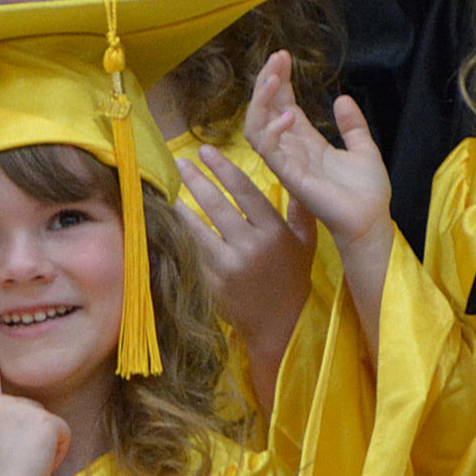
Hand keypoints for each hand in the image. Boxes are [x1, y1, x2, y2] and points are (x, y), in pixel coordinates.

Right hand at [0, 317, 71, 475]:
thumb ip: (4, 426)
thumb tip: (27, 429)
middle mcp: (0, 403)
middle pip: (31, 409)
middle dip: (32, 436)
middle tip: (14, 459)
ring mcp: (22, 408)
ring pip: (48, 422)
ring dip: (44, 446)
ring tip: (23, 462)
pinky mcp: (44, 419)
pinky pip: (61, 432)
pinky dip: (56, 451)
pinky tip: (38, 461)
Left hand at [176, 148, 315, 409]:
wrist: (280, 324)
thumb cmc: (293, 278)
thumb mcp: (306, 242)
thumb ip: (299, 209)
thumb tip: (294, 174)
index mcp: (274, 232)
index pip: (245, 192)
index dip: (224, 169)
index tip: (206, 151)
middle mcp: (251, 246)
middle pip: (217, 206)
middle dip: (196, 180)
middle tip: (179, 162)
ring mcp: (229, 266)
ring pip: (198, 229)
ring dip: (182, 208)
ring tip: (170, 191)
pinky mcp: (212, 282)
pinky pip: (194, 253)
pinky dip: (182, 236)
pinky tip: (172, 223)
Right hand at [244, 51, 390, 253]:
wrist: (370, 219)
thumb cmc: (367, 192)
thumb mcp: (363, 148)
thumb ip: (352, 124)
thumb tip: (342, 99)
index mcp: (307, 143)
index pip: (283, 106)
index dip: (280, 81)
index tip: (282, 56)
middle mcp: (291, 151)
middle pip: (265, 112)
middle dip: (266, 84)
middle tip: (276, 58)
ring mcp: (287, 163)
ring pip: (256, 128)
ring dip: (261, 103)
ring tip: (272, 78)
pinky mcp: (289, 176)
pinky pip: (269, 151)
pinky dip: (273, 130)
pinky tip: (289, 113)